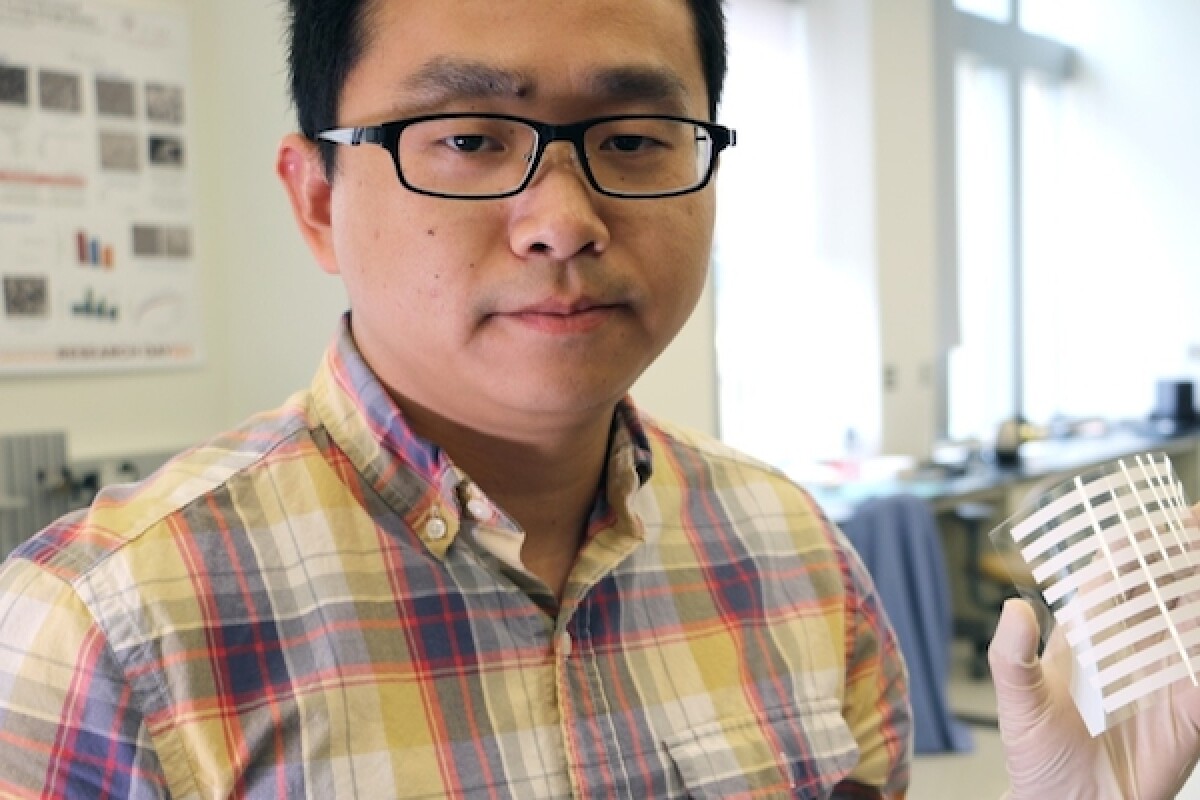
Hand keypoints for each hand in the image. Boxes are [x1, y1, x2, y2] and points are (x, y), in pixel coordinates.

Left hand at [990, 541, 1199, 799]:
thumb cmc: (1036, 757)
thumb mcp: (1017, 703)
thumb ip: (1012, 656)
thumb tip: (1014, 608)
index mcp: (1088, 635)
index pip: (1116, 576)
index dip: (1137, 544)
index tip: (1158, 515)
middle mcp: (1130, 647)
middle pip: (1165, 587)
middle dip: (1185, 553)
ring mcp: (1164, 676)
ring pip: (1195, 621)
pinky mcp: (1190, 711)